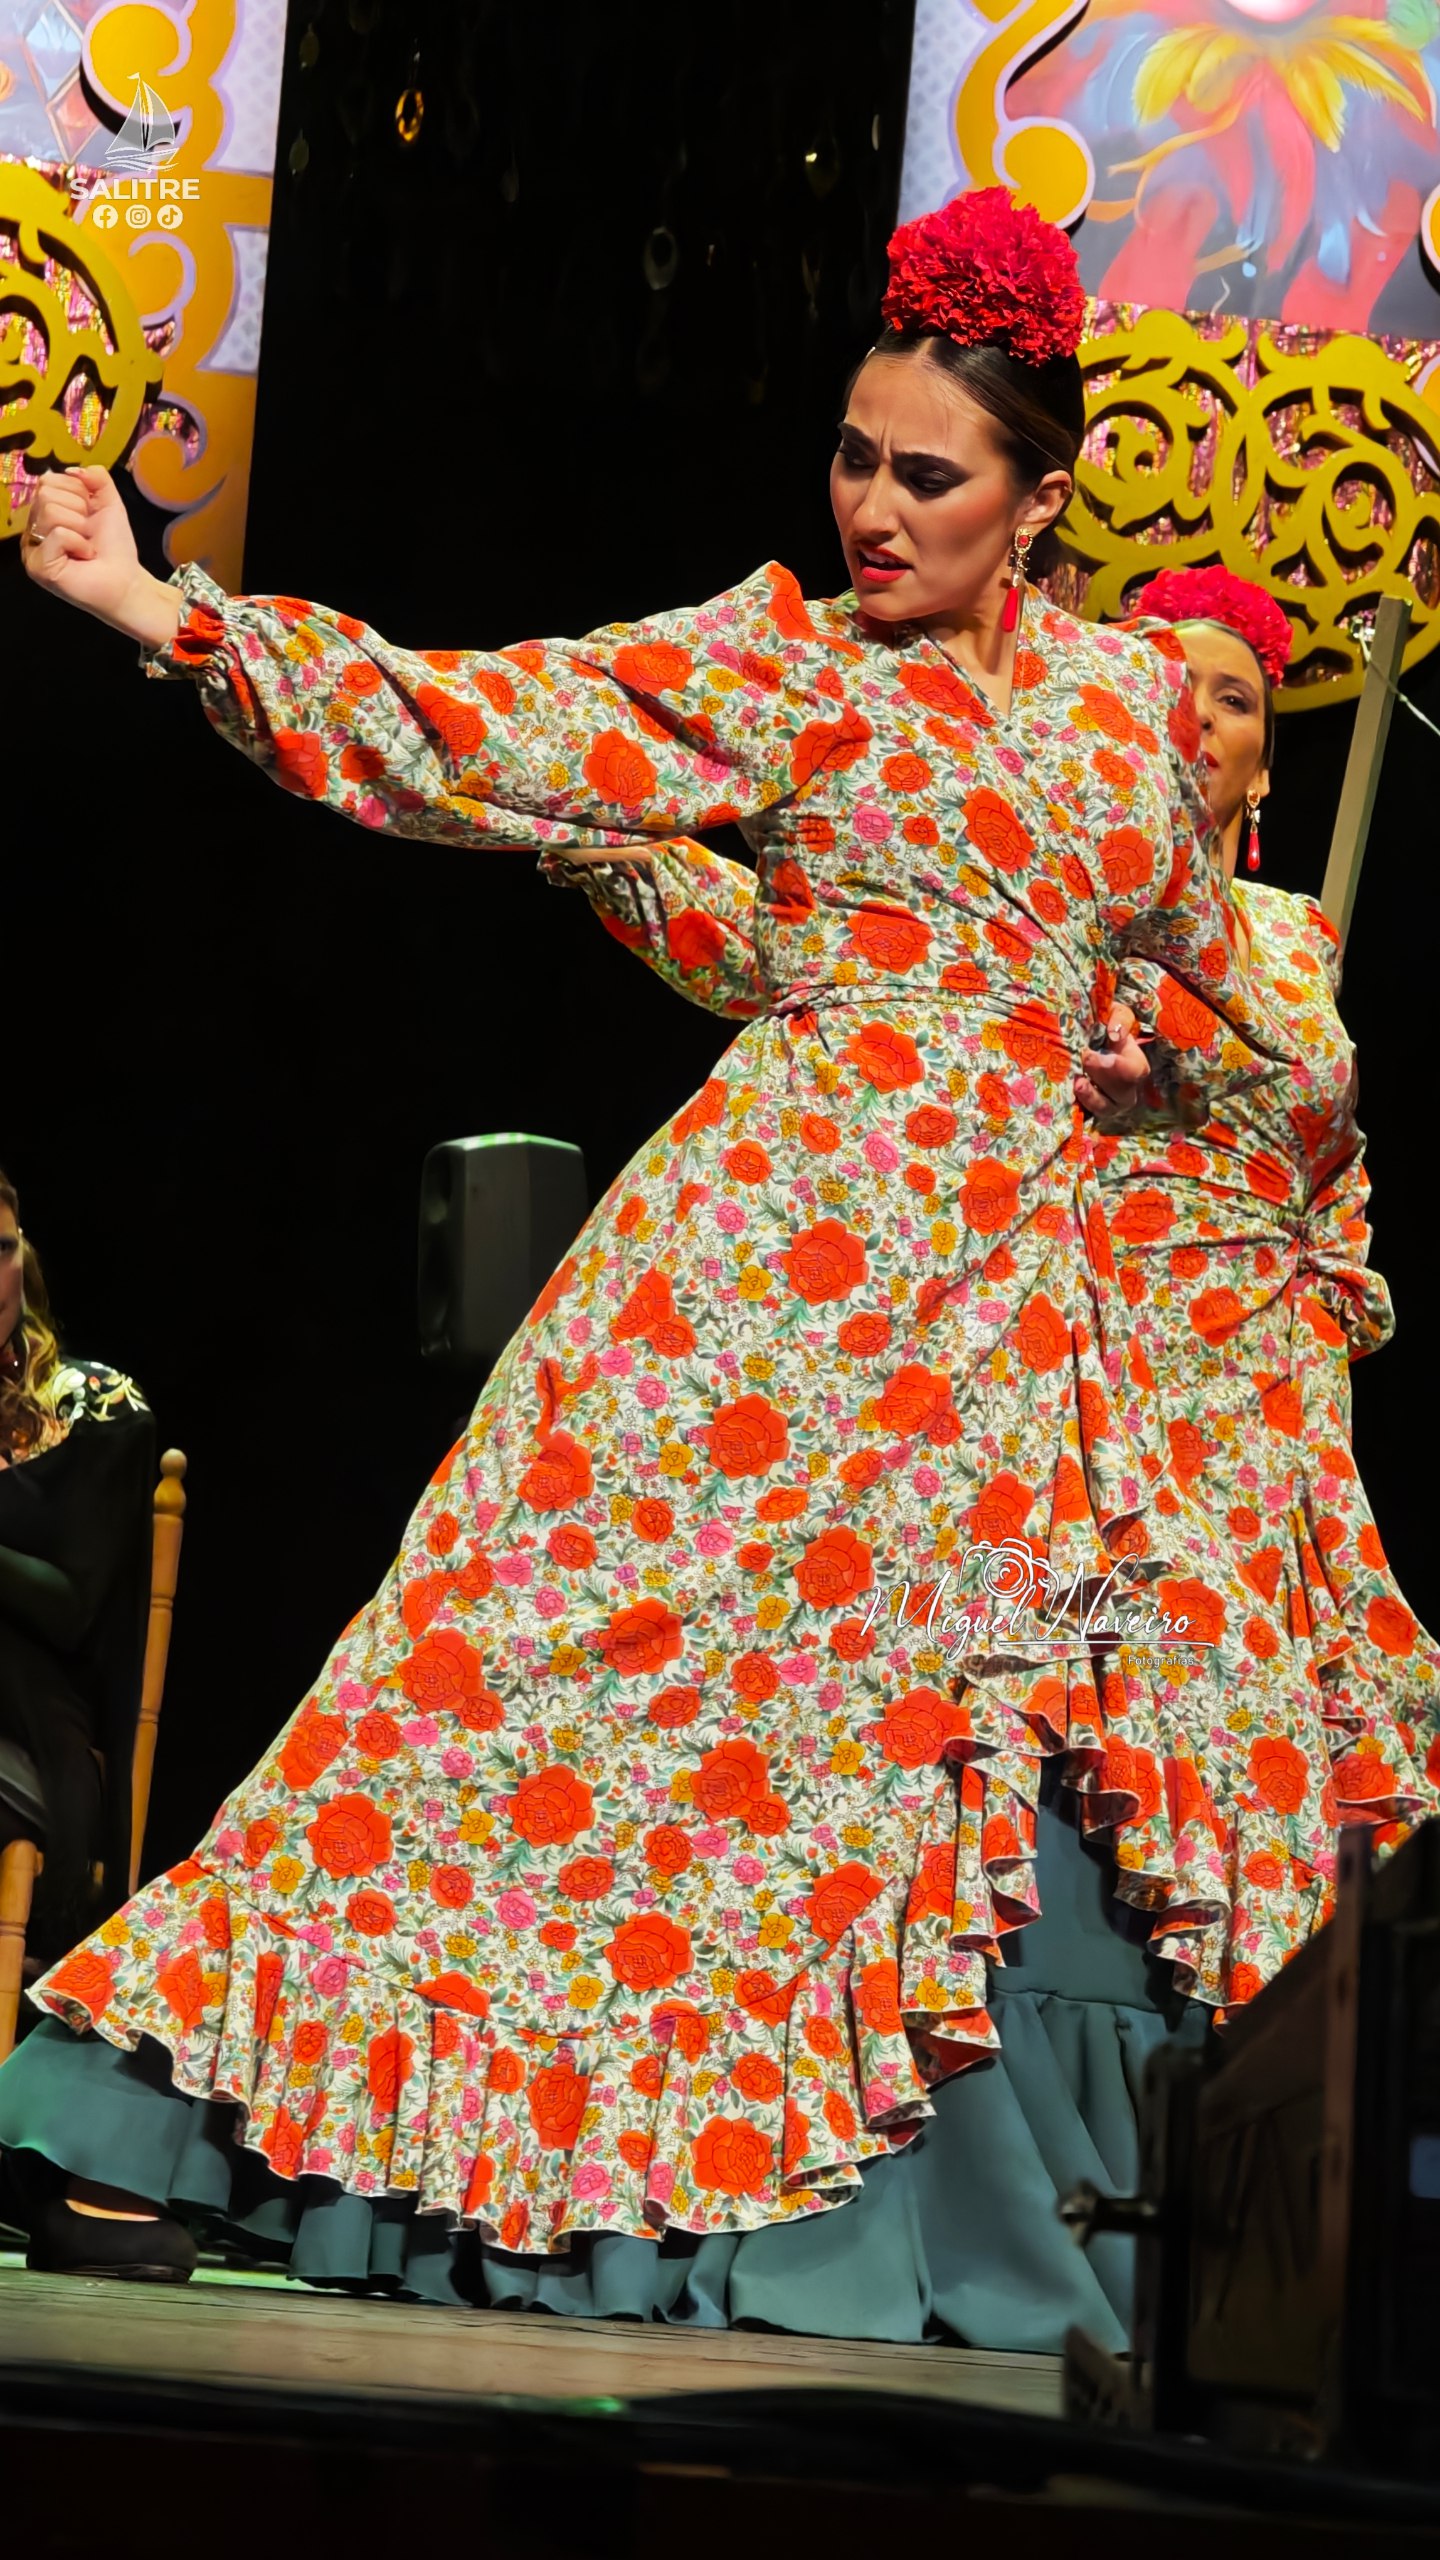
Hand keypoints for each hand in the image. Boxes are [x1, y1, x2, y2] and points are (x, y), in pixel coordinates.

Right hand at [22, 466, 180, 647]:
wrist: (127, 581)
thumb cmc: (114, 547)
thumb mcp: (108, 503)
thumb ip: (96, 477)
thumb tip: (73, 470)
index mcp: (44, 512)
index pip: (47, 481)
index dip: (77, 493)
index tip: (90, 515)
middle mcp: (33, 528)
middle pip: (46, 494)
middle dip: (78, 511)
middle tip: (88, 534)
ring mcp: (31, 549)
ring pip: (50, 511)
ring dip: (80, 528)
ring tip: (86, 546)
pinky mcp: (38, 566)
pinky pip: (58, 534)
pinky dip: (78, 543)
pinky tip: (84, 557)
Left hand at [1075, 1003, 1148, 1117]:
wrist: (1090, 1038)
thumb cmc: (1107, 1025)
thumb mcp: (1116, 1014)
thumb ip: (1120, 1019)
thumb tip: (1115, 1034)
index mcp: (1137, 1065)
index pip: (1134, 1072)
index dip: (1115, 1066)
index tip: (1090, 1053)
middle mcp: (1127, 1089)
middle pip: (1121, 1093)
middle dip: (1102, 1078)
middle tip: (1084, 1060)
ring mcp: (1110, 1102)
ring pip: (1106, 1108)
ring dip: (1091, 1097)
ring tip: (1078, 1083)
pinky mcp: (1092, 1108)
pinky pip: (1089, 1113)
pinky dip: (1080, 1104)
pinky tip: (1070, 1091)